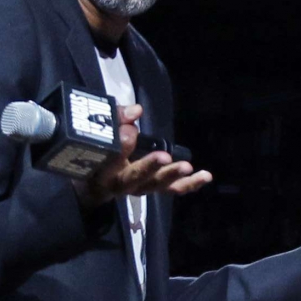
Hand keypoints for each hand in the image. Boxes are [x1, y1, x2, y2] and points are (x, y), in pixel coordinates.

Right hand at [82, 103, 211, 206]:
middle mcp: (119, 183)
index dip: (121, 145)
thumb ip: (116, 118)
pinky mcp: (153, 188)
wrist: (94, 184)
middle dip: (150, 166)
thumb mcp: (101, 129)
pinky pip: (171, 189)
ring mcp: (138, 188)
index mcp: (102, 169)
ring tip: (188, 167)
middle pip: (135, 176)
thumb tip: (136, 111)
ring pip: (155, 185)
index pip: (110, 158)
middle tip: (164, 157)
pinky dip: (189, 184)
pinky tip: (206, 176)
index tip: (130, 130)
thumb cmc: (99, 149)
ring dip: (172, 176)